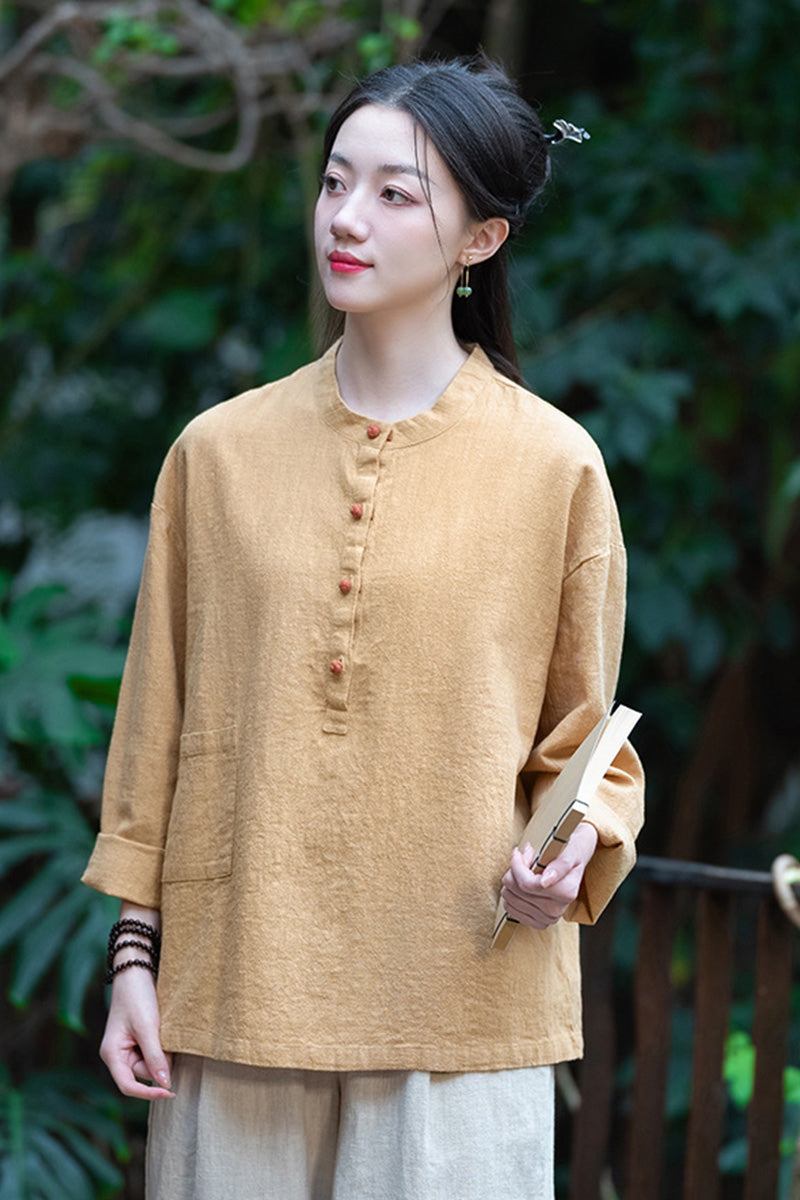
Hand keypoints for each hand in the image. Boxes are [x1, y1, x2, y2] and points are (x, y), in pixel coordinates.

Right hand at [99, 968, 175, 1099]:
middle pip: (143, 1074)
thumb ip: (155, 1057)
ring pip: (151, 1063)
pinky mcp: (138, 1040)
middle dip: (159, 1064)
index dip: (149, 1093)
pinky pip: (153, 1052)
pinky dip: (162, 1047)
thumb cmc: (137, 996)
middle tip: (169, 1042)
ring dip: (163, 1054)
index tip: (170, 1092)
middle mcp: (118, 1054)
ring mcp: (128, 1047)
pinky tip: (166, 1032)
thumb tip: (165, 1084)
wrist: (137, 970)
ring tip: (165, 1031)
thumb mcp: (148, 1027)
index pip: (128, 1086)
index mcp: (112, 1054)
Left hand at [499, 820, 598, 929]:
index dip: (517, 865)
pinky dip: (511, 895)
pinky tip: (519, 884)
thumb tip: (546, 881)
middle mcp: (558, 910)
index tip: (519, 853)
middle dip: (513, 870)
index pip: (526, 883)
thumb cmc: (573, 851)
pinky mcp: (539, 922)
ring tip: (522, 870)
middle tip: (522, 858)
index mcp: (566, 892)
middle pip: (516, 891)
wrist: (578, 859)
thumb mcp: (571, 851)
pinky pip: (512, 910)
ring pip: (510, 899)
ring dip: (511, 881)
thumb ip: (560, 865)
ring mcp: (548, 918)